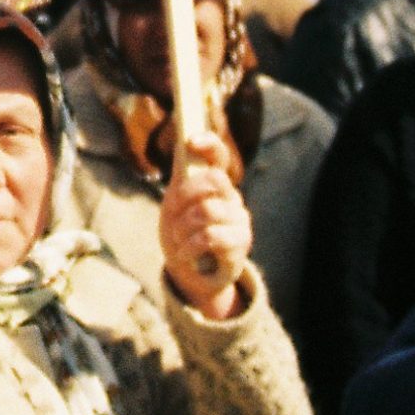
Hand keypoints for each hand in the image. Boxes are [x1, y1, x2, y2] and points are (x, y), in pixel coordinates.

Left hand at [159, 133, 251, 319]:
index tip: (191, 140)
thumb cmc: (182, 234)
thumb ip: (182, 177)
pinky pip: (210, 236)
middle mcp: (231, 197)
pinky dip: (189, 247)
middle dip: (185, 195)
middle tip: (172, 215)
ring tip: (179, 241)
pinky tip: (185, 255)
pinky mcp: (241, 242)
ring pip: (206, 210)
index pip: (218, 156)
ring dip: (182, 228)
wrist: (190, 274)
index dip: (208, 143)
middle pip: (214, 179)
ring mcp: (239, 219)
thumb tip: (183, 140)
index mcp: (215, 185)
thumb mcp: (175, 204)